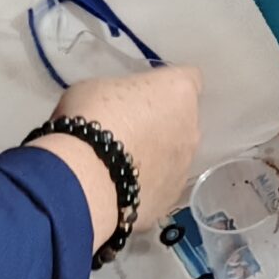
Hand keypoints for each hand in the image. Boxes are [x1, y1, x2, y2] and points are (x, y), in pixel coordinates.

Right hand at [42, 63, 202, 237]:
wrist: (86, 178)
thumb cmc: (91, 118)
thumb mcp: (97, 88)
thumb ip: (119, 94)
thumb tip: (117, 110)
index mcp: (179, 91)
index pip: (188, 78)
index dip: (165, 86)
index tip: (143, 94)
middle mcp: (191, 128)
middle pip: (182, 120)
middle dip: (160, 124)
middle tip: (126, 131)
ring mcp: (184, 167)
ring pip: (175, 156)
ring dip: (155, 157)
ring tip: (119, 166)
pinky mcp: (171, 199)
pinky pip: (160, 186)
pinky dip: (145, 186)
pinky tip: (118, 189)